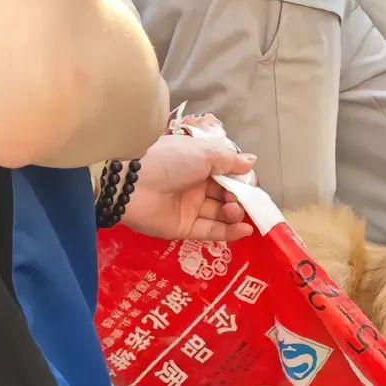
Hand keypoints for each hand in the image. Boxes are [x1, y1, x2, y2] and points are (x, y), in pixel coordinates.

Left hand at [122, 131, 256, 242]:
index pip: (226, 173)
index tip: (250, 184)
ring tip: (234, 210)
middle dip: (239, 198)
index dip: (240, 180)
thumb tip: (252, 161)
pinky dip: (229, 232)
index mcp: (198, 163)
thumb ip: (230, 160)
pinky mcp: (184, 228)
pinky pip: (210, 231)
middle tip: (240, 199)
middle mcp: (195, 185)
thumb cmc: (170, 160)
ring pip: (220, 213)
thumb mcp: (204, 153)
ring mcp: (189, 207)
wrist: (132, 184)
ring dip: (234, 213)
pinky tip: (245, 230)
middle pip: (226, 194)